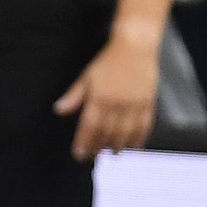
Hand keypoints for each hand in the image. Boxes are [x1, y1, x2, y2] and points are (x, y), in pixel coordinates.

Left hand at [56, 31, 159, 159]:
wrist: (135, 48)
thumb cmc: (107, 62)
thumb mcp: (86, 77)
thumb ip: (74, 96)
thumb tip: (58, 111)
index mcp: (99, 99)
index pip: (89, 127)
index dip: (83, 142)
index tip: (79, 154)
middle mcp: (117, 105)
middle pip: (107, 133)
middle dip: (98, 147)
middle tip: (92, 157)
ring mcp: (134, 105)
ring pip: (126, 132)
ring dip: (119, 145)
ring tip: (113, 154)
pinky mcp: (148, 103)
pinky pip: (144, 126)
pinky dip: (140, 138)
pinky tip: (135, 146)